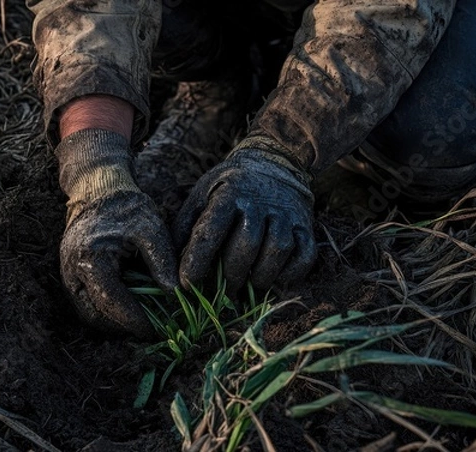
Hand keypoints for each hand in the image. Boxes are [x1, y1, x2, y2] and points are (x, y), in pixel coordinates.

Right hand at [60, 191, 177, 338]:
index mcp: (90, 258)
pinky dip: (107, 310)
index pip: (110, 301)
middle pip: (95, 315)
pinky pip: (87, 303)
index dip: (133, 320)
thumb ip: (162, 261)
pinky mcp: (72, 276)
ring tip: (142, 319)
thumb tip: (174, 293)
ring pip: (89, 313)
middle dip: (122, 326)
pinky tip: (129, 306)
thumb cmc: (127, 207)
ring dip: (114, 321)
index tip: (155, 329)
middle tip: (150, 327)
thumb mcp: (151, 228)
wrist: (99, 191)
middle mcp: (72, 271)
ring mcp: (68, 275)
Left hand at [173, 149, 316, 294]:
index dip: (197, 260)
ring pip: (277, 250)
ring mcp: (286, 213)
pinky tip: (275, 281)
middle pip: (246, 244)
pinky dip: (291, 275)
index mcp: (228, 194)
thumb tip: (169, 265)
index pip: (211, 230)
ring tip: (247, 287)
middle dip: (231, 275)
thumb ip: (185, 227)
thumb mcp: (201, 195)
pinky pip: (305, 256)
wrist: (273, 162)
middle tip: (222, 293)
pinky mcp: (305, 225)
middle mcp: (259, 201)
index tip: (187, 284)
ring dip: (260, 277)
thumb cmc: (228, 187)